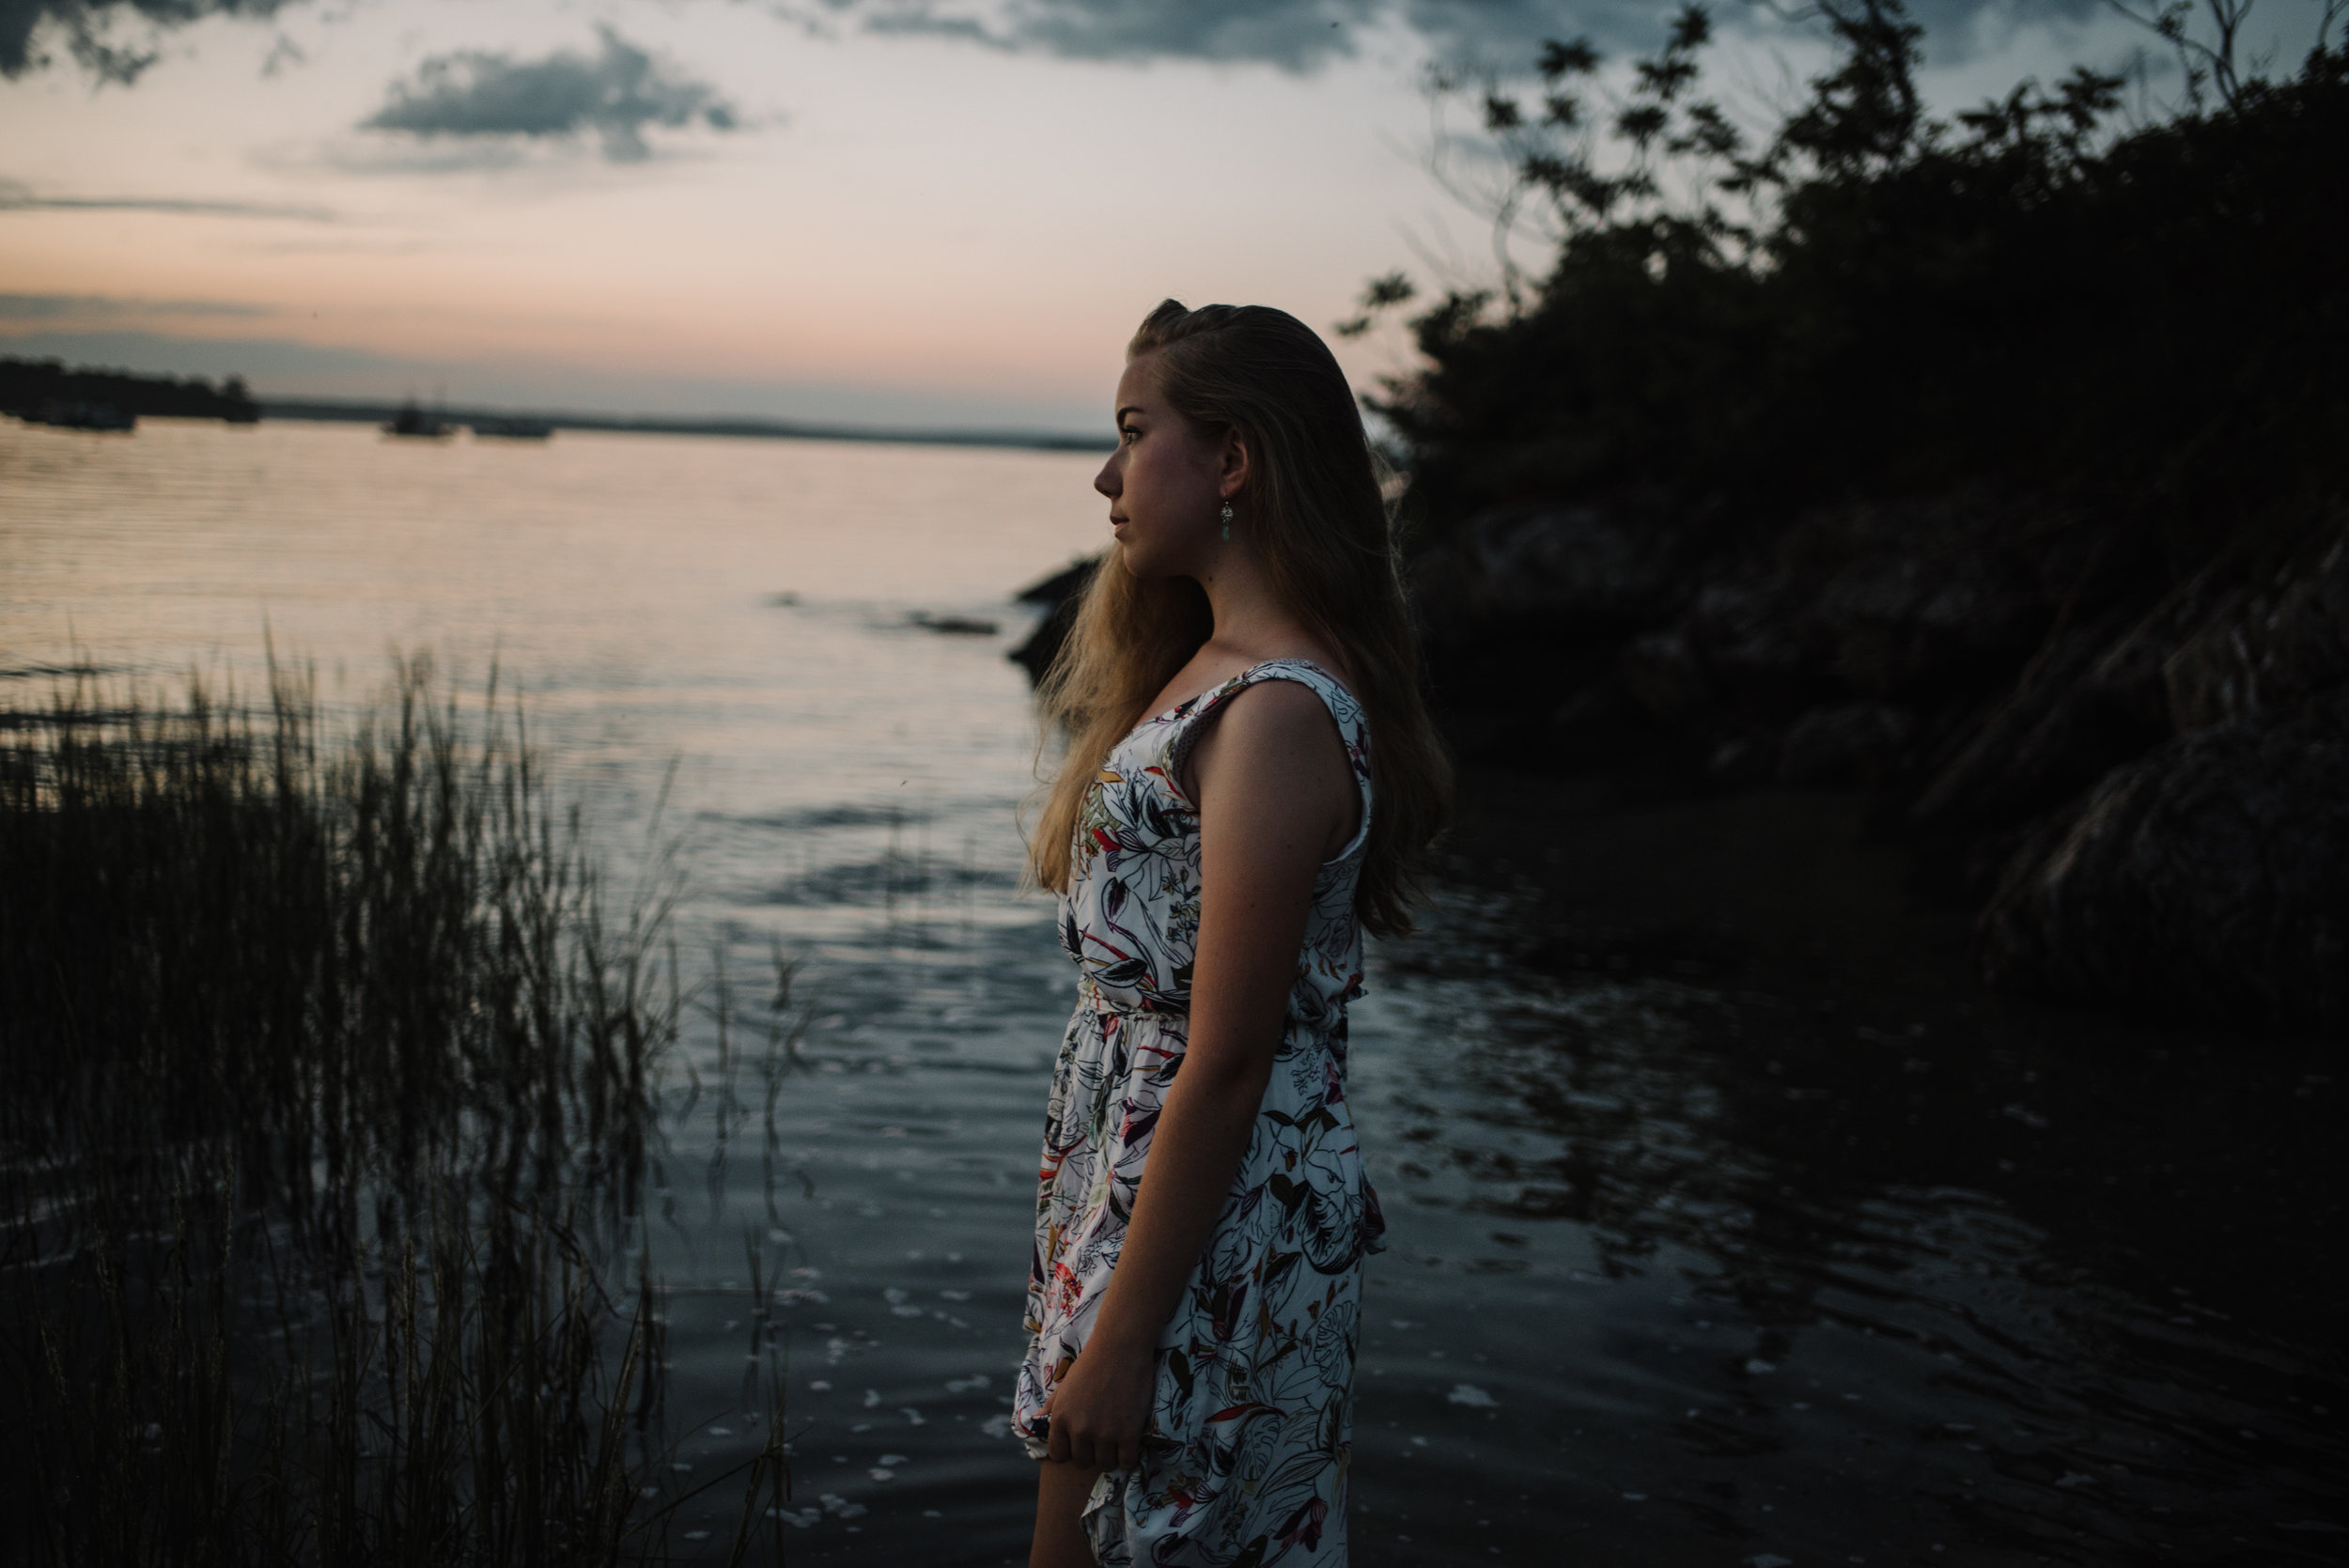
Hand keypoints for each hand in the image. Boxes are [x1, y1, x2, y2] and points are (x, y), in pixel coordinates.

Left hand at [1042, 1336, 1153, 1471]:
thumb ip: (1052, 1406)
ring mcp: (1104, 1433)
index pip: (1058, 1454)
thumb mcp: (1065, 1384)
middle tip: (1101, 1442)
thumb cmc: (1092, 1362)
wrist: (1120, 1347)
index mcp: (1060, 1418)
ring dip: (1110, 1457)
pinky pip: (1127, 1462)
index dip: (1069, 1451)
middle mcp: (1079, 1429)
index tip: (1080, 1444)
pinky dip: (1128, 1457)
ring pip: (1105, 1464)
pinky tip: (1129, 1445)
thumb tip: (1036, 1420)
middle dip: (1090, 1454)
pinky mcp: (1128, 1434)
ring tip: (1116, 1443)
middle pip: (1082, 1462)